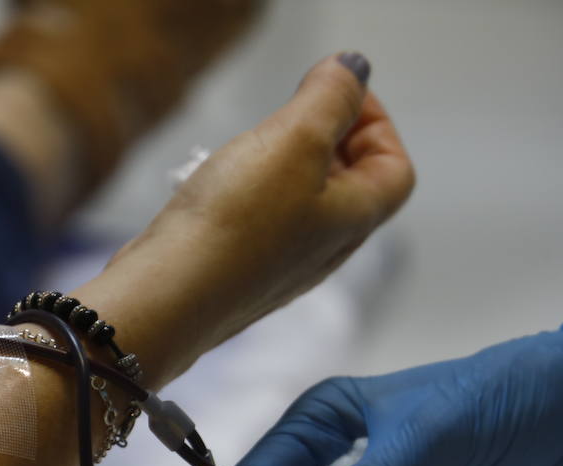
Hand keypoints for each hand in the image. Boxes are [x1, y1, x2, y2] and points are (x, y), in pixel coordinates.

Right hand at [106, 52, 414, 353]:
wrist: (168, 298)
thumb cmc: (235, 225)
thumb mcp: (294, 141)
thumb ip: (330, 100)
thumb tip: (354, 70)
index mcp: (354, 219)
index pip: (394, 168)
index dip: (376, 122)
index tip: (334, 93)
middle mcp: (326, 249)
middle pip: (350, 183)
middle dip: (328, 135)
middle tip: (291, 110)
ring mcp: (282, 265)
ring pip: (303, 201)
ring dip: (285, 161)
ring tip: (251, 144)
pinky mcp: (241, 271)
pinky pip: (262, 221)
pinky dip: (251, 191)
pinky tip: (219, 184)